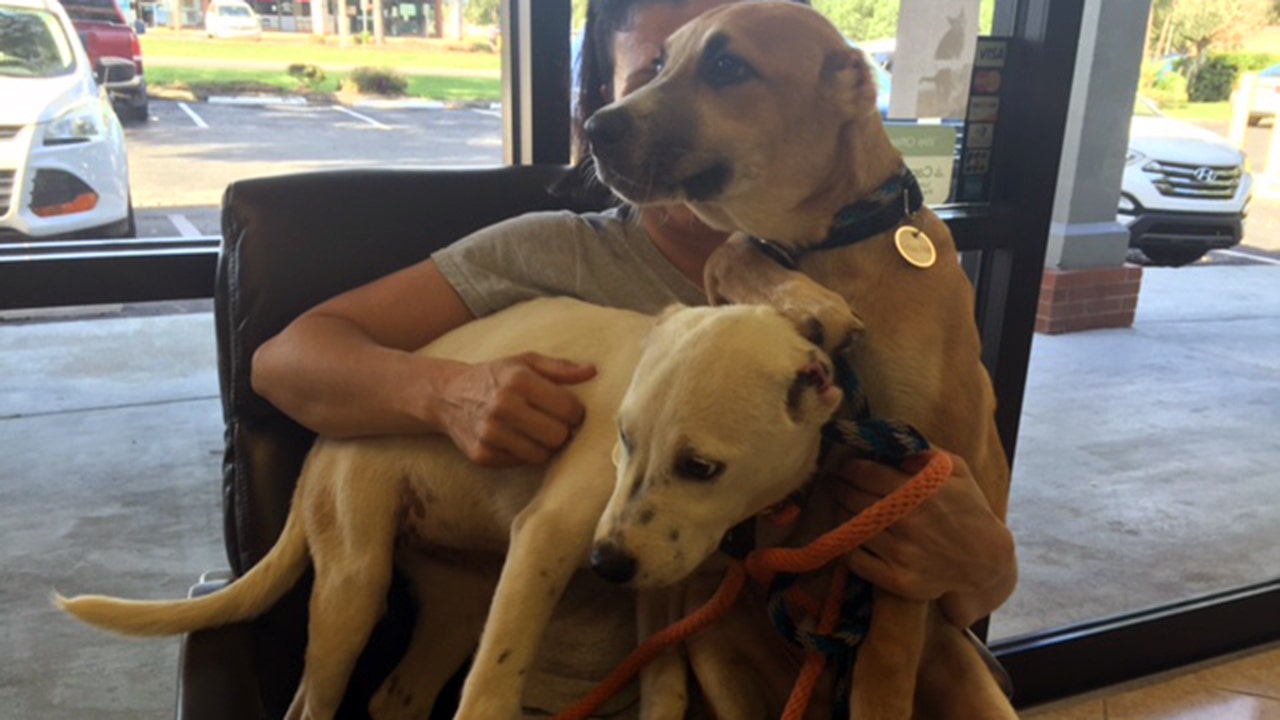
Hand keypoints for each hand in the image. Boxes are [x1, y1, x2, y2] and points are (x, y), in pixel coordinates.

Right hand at [435, 353, 596, 467]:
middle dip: (562, 431)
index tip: (570, 411)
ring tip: (536, 431)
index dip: (576, 413)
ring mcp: (490, 434)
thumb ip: (560, 368)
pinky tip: (516, 439)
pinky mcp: (482, 455)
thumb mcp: (525, 362)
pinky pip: (522, 463)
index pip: (569, 410)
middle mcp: (502, 406)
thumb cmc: (495, 377)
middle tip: (554, 423)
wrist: (447, 395)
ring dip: (545, 445)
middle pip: (558, 436)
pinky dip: (524, 454)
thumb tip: (593, 371)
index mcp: (518, 380)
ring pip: (542, 455)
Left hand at [827, 450, 1015, 627]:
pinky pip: (856, 559)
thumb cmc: (970, 511)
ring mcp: (902, 554)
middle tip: (835, 481)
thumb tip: (894, 447)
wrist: (986, 563)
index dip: (850, 466)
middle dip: (840, 486)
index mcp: (922, 492)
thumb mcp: (957, 472)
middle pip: (854, 498)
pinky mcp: (897, 580)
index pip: (868, 473)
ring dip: (841, 512)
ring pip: (852, 526)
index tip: (844, 464)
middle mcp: (909, 522)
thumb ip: (926, 452)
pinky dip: (847, 544)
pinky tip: (850, 533)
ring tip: (841, 504)